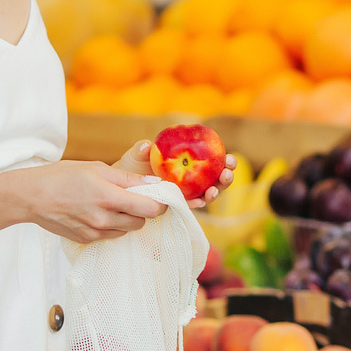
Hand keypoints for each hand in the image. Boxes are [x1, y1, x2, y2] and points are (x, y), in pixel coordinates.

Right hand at [14, 160, 167, 243]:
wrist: (31, 197)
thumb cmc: (62, 176)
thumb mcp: (96, 168)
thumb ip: (127, 178)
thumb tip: (154, 182)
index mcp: (108, 197)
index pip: (150, 209)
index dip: (161, 203)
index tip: (161, 196)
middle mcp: (103, 219)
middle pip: (141, 222)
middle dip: (142, 210)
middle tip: (134, 196)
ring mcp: (94, 232)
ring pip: (127, 230)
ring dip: (127, 218)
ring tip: (112, 203)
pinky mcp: (86, 240)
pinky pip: (110, 235)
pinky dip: (112, 225)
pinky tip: (98, 212)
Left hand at [113, 140, 236, 209]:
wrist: (121, 186)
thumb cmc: (132, 166)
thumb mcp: (136, 155)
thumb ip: (142, 149)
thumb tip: (146, 146)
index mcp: (188, 160)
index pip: (211, 158)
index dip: (223, 159)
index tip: (229, 157)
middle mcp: (191, 177)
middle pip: (215, 177)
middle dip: (226, 176)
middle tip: (227, 173)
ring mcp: (186, 192)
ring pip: (207, 193)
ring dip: (215, 192)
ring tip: (213, 191)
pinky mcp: (177, 204)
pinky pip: (190, 204)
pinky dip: (196, 203)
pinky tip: (199, 201)